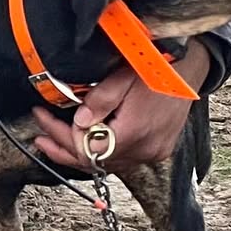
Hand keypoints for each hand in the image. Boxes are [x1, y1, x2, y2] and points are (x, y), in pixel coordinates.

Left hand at [32, 42, 209, 169]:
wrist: (189, 68)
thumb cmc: (156, 68)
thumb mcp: (122, 77)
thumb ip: (100, 101)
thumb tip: (79, 122)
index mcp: (133, 133)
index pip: (85, 147)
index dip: (60, 134)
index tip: (42, 116)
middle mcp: (144, 149)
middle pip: (94, 161)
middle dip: (63, 148)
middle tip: (40, 137)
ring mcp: (152, 152)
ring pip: (106, 163)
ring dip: (79, 153)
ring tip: (53, 143)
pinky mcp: (157, 150)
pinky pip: (121, 159)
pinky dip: (99, 152)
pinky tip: (84, 144)